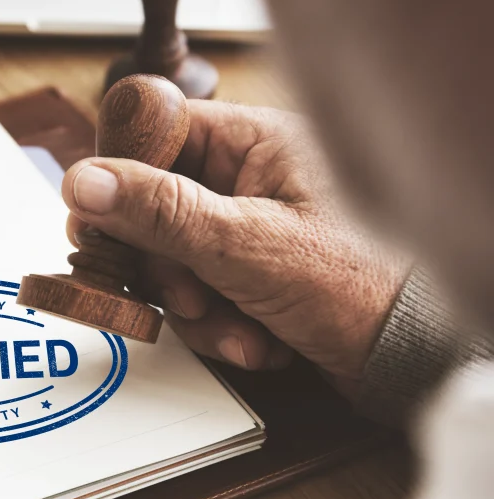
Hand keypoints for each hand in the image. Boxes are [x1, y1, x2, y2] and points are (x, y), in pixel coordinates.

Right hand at [60, 100, 408, 395]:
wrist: (415, 359)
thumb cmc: (364, 285)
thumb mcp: (246, 244)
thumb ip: (159, 212)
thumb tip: (84, 180)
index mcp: (255, 144)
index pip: (157, 138)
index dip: (121, 181)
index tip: (100, 223)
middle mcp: (249, 183)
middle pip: (154, 214)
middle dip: (167, 271)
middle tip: (188, 295)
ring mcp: (249, 234)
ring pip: (173, 267)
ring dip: (197, 312)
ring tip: (241, 327)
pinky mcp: (252, 278)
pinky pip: (200, 300)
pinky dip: (221, 329)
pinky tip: (259, 341)